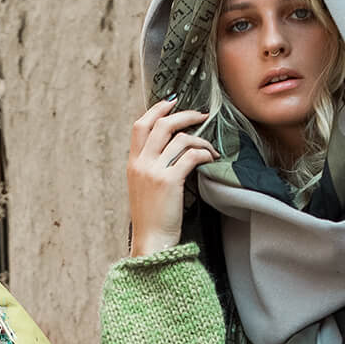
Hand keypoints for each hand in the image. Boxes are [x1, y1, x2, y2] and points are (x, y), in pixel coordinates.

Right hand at [126, 99, 215, 256]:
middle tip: (202, 115)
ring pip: (180, 138)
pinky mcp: (169, 181)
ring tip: (211, 148)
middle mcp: (141, 164)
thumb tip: (172, 148)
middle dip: (184, 115)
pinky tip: (212, 158)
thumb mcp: (143, 188)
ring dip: (200, 139)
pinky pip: (191, 155)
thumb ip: (151, 167)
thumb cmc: (152, 218)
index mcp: (133, 163)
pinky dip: (204, 153)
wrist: (151, 241)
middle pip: (162, 125)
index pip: (140, 125)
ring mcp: (154, 171)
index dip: (157, 109)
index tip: (173, 102)